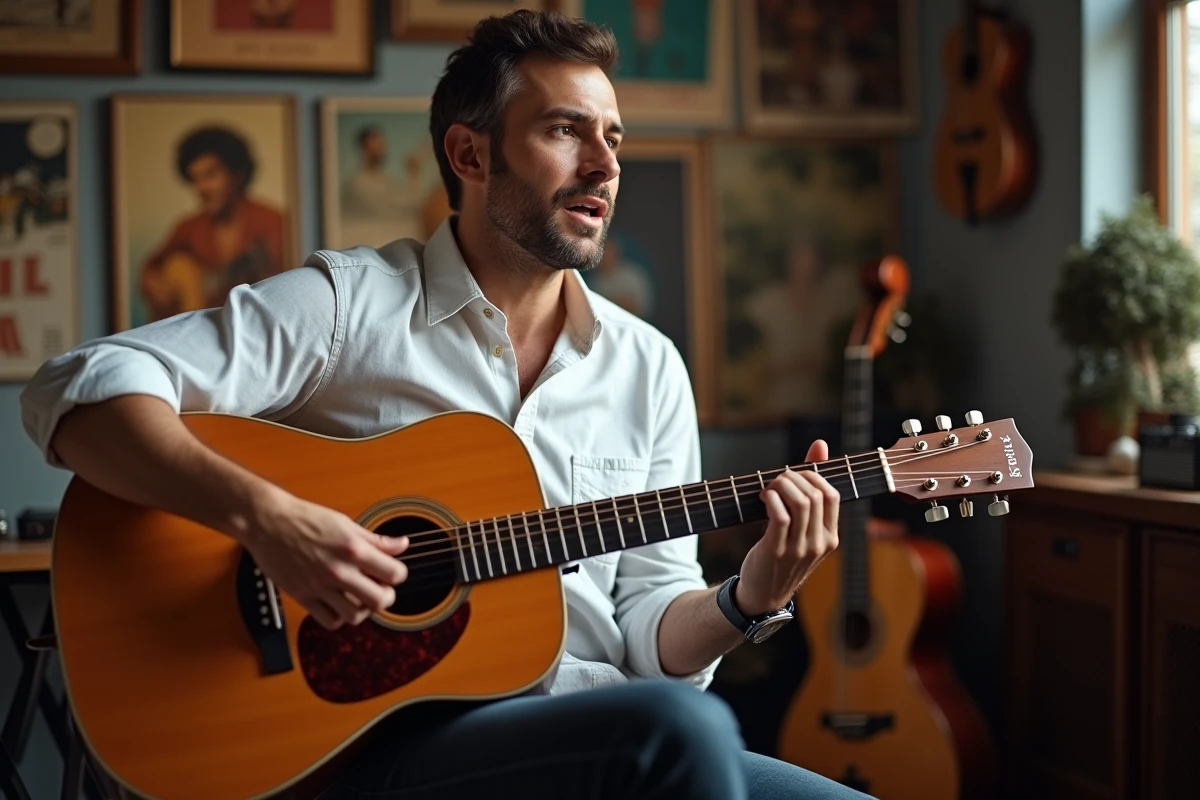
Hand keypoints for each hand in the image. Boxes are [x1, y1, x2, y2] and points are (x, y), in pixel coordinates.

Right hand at [238, 490, 409, 629]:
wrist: (268, 523)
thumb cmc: (306, 519)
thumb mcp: (346, 524)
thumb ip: (376, 539)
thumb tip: (402, 544)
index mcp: (353, 549)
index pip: (394, 574)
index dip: (398, 574)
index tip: (392, 572)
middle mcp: (338, 570)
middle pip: (379, 600)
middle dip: (386, 597)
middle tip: (381, 590)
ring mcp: (320, 586)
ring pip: (354, 616)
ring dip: (363, 610)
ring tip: (360, 598)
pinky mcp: (303, 596)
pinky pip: (329, 621)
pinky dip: (338, 618)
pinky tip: (339, 605)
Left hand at [736, 439, 839, 616]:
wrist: (764, 594)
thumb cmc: (783, 554)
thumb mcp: (803, 526)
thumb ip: (812, 487)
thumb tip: (820, 444)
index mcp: (831, 537)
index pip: (833, 495)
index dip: (814, 475)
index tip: (795, 474)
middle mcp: (819, 543)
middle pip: (816, 495)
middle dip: (794, 477)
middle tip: (777, 479)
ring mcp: (799, 549)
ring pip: (801, 502)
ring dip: (781, 485)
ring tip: (770, 487)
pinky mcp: (777, 551)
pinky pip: (780, 515)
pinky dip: (771, 498)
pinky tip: (763, 497)